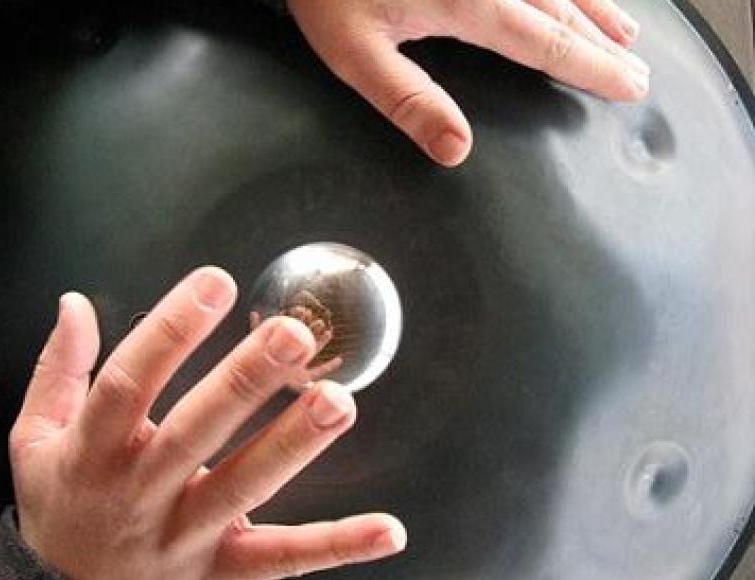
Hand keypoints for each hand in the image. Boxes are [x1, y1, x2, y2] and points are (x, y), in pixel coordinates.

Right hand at [9, 266, 405, 579]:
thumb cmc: (63, 510)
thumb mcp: (33, 442)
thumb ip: (57, 370)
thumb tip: (74, 304)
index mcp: (95, 450)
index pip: (130, 382)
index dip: (171, 331)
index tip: (215, 284)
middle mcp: (142, 493)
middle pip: (197, 429)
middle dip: (246, 378)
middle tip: (292, 334)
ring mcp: (186, 535)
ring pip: (245, 485)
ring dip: (295, 443)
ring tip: (338, 401)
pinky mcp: (224, 570)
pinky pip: (286, 556)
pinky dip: (339, 544)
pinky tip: (387, 529)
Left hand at [287, 0, 649, 166]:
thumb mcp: (356, 54)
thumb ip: (408, 101)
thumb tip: (456, 150)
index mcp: (468, 4)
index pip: (546, 45)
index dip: (591, 69)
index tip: (626, 87)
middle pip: (563, 12)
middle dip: (603, 45)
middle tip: (637, 72)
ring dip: (596, 7)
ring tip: (626, 32)